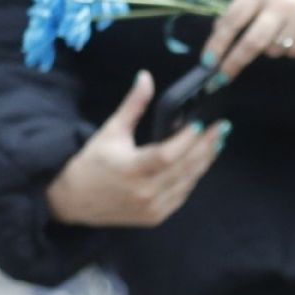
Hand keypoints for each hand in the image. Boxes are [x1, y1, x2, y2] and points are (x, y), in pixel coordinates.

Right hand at [44, 71, 226, 227]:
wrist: (73, 200)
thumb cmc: (91, 162)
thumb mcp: (111, 131)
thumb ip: (133, 106)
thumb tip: (146, 77)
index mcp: (131, 169)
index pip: (167, 154)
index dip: (187, 140)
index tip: (201, 124)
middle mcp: (144, 192)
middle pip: (185, 168)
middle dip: (207, 147)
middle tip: (222, 129)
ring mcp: (151, 208)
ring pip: (187, 183)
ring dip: (204, 162)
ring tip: (217, 143)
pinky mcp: (154, 217)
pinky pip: (181, 196)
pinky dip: (192, 179)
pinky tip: (201, 163)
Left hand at [200, 0, 294, 80]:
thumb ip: (238, 5)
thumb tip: (220, 32)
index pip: (233, 21)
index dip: (218, 44)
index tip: (207, 63)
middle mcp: (281, 2)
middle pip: (253, 42)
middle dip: (234, 62)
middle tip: (222, 77)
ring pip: (275, 50)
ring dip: (267, 50)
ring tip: (272, 34)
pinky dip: (289, 50)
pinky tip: (291, 35)